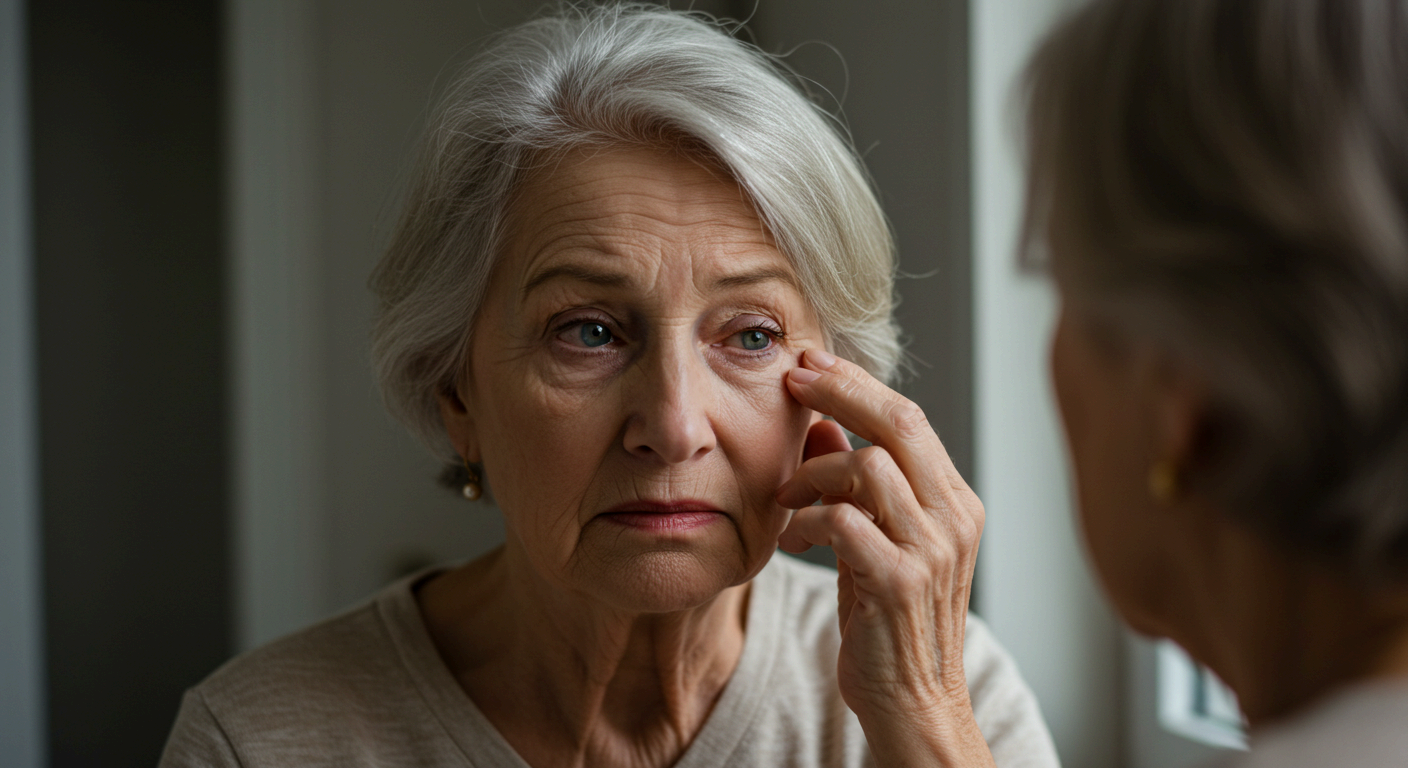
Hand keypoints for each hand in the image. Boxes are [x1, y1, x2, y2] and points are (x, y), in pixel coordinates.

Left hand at [777, 349, 992, 766]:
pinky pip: (844, 521)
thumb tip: (819, 424)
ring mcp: (931, 550)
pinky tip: (792, 539)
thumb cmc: (892, 624)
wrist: (914, 704)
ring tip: (785, 496)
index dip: (857, 384)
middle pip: (900, 424)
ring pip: (870, 466)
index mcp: (954, 502)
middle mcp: (953, 518)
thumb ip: (854, 485)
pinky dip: (807, 521)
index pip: (910, 418)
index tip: (810, 362)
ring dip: (813, 473)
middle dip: (840, 390)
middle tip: (792, 377)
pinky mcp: (899, 583)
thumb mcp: (876, 542)